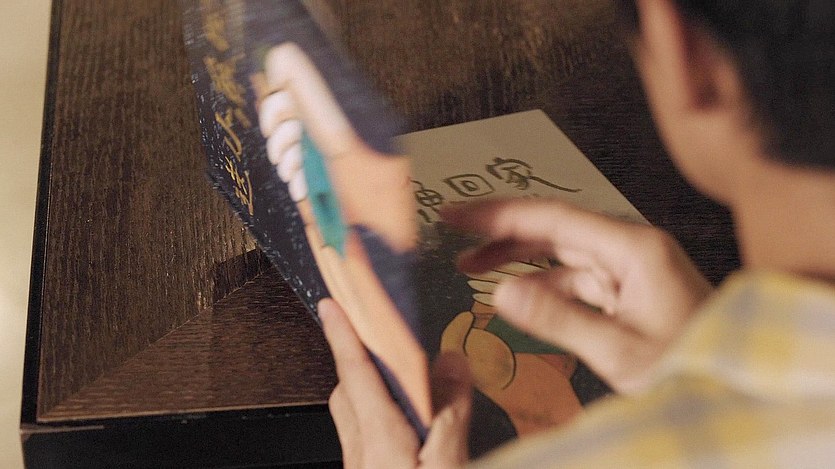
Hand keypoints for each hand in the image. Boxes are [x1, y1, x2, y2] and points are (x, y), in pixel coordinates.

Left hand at [319, 299, 471, 467]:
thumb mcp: (450, 467)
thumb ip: (451, 416)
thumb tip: (451, 362)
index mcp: (380, 440)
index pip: (354, 373)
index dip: (343, 334)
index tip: (331, 305)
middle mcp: (362, 454)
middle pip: (348, 393)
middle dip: (358, 360)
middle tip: (374, 335)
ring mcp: (362, 468)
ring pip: (354, 419)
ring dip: (370, 393)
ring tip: (400, 377)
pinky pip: (366, 441)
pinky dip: (382, 421)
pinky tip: (411, 429)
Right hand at [442, 198, 712, 392]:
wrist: (736, 385)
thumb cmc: (691, 365)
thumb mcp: (618, 350)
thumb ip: (557, 319)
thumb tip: (502, 295)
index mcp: (633, 248)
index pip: (553, 219)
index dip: (499, 214)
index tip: (458, 215)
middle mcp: (631, 249)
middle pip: (554, 230)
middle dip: (501, 233)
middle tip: (455, 235)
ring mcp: (631, 269)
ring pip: (561, 254)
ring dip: (518, 260)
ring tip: (471, 266)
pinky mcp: (630, 291)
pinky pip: (577, 280)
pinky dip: (544, 286)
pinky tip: (517, 296)